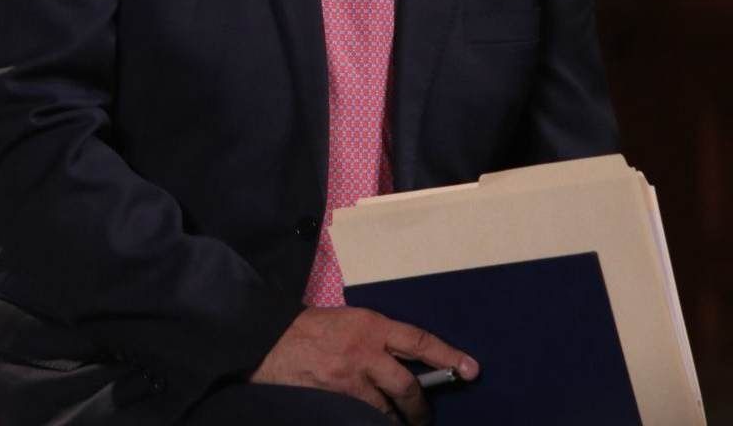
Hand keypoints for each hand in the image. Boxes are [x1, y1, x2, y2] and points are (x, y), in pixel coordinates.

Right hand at [251, 307, 477, 423]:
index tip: (471, 369)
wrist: (265, 338)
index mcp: (369, 325)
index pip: (418, 341)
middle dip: (420, 408)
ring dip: (394, 419)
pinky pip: (362, 416)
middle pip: (408, 386)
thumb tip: (404, 361)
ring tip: (396, 423)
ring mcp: (348, 378)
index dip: (447, 356)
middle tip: (423, 417)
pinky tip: (368, 421)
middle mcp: (363, 352)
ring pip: (386, 408)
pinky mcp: (334, 398)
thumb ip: (374, 338)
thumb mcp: (345, 320)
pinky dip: (368, 420)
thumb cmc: (305, 328)